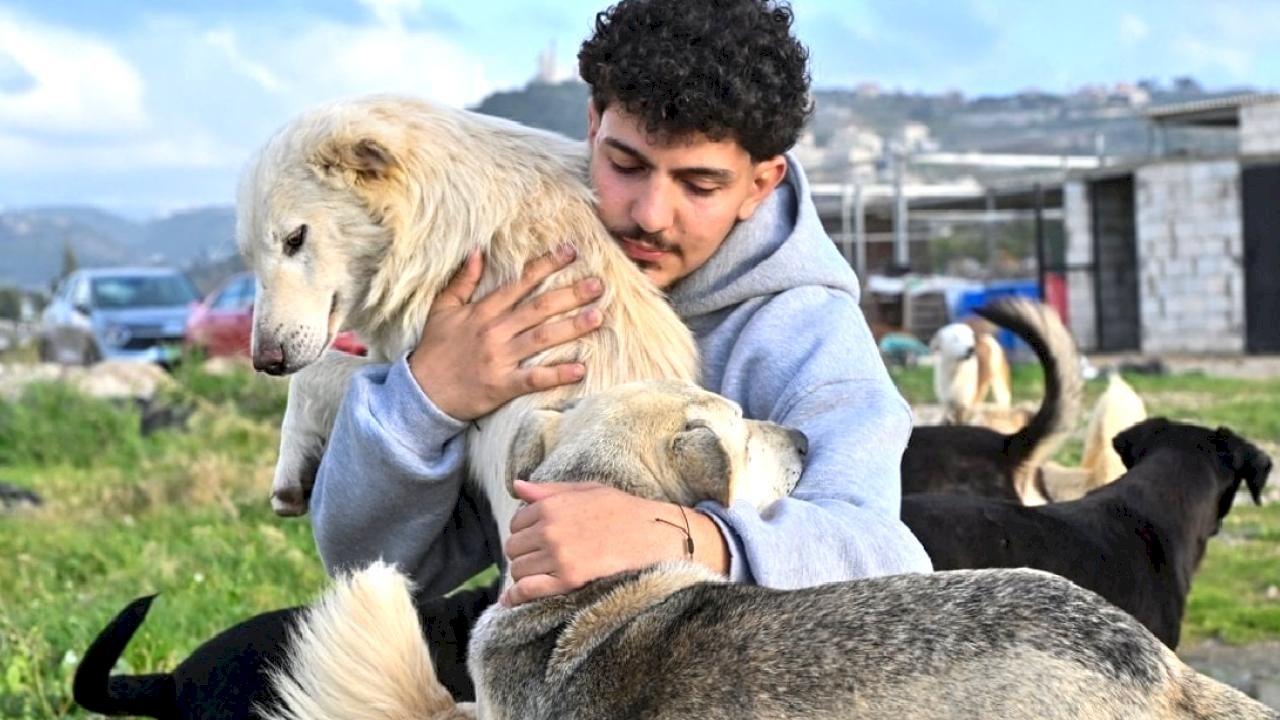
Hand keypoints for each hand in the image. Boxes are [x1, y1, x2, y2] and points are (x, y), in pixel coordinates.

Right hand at [410, 246, 603, 420]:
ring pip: (542, 338)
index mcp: (483, 311)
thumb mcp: (443, 309)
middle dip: (570, 294)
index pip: (521, 283)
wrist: (422, 392)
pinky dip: (557, 374)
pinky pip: (534, 378)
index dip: (547, 266)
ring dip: (572, 327)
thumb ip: (462, 281)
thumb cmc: (435, 349)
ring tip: (598, 317)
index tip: (571, 253)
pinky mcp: (502, 385)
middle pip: (539, 308)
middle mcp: (495, 331)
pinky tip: (580, 369)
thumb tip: (477, 251)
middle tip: (599, 284)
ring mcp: (500, 358)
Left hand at [500, 480, 728, 605]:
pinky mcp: (567, 579)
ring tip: (541, 575)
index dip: (526, 532)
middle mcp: (549, 529)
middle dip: (524, 554)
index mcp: (551, 505)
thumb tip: (516, 486)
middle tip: (541, 560)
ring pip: (518, 570)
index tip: (538, 540)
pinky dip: (516, 596)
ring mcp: (557, 555)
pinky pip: (527, 590)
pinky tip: (513, 599)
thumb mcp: (587, 490)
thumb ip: (549, 490)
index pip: (517, 523)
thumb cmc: (623, 510)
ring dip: (525, 574)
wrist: (653, 535)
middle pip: (513, 548)